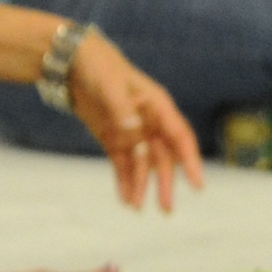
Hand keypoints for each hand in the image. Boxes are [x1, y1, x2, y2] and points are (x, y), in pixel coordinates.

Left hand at [63, 29, 203, 211]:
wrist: (73, 63)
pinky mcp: (114, 139)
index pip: (180, 138)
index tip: (198, 185)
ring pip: (142, 165)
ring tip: (136, 208)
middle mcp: (149, 123)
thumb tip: (134, 130)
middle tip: (166, 208)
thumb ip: (122, 109)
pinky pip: (122, 164)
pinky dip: (123, 181)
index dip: (190, 161)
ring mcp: (132, 132)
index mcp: (158, 107)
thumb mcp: (110, 85)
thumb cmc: (99, 67)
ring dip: (141, 186)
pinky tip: (124, 198)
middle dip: (165, 183)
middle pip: (163, 158)